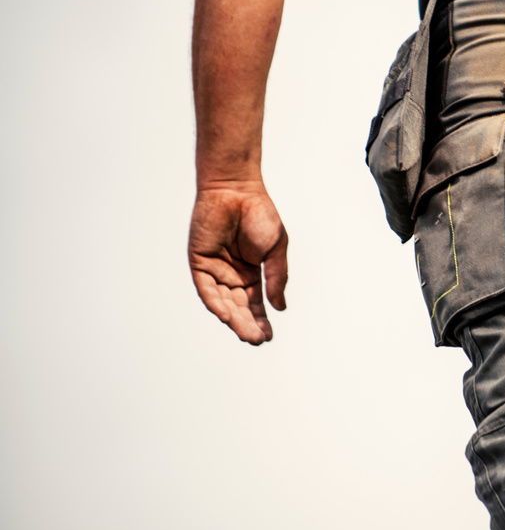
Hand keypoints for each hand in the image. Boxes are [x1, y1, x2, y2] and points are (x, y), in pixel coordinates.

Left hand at [188, 181, 288, 343]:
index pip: (255, 302)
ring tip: (246, 333)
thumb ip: (276, 278)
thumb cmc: (259, 214)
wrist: (237, 190)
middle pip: (239, 306)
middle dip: (248, 324)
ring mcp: (215, 270)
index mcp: (251, 272)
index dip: (261, 319)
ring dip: (234, 319)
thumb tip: (279, 307)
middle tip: (257, 340)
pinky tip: (227, 316)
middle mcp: (231, 275)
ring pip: (224, 302)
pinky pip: (207, 289)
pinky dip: (216, 303)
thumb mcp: (275, 250)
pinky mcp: (199, 263)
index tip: (268, 336)